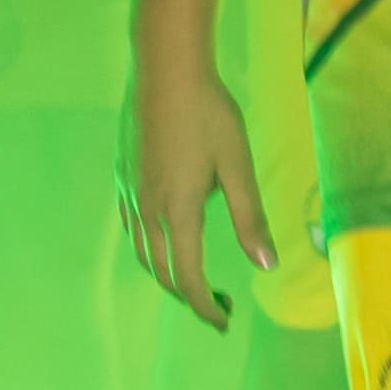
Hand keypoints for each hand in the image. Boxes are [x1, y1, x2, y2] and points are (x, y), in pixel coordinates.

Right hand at [120, 59, 275, 328]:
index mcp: (178, 211)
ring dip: (167, 275)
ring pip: (143, 252)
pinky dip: (149, 247)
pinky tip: (166, 237)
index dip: (206, 307)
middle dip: (190, 297)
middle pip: (162, 272)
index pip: (188, 279)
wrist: (165, 67)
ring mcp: (130, 191)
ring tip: (194, 279)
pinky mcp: (123, 174)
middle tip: (219, 306)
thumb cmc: (208, 112)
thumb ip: (249, 217)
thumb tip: (266, 266)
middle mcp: (147, 208)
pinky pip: (131, 226)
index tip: (225, 322)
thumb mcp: (238, 165)